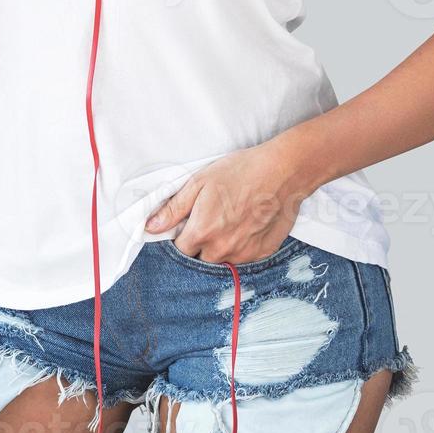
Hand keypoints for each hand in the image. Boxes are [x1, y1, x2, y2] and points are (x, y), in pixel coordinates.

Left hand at [144, 142, 311, 264]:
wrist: (282, 172)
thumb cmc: (240, 172)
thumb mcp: (199, 183)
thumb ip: (173, 209)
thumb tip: (150, 227)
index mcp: (202, 232)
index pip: (180, 251)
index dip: (180, 239)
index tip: (185, 227)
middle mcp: (222, 249)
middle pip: (200, 259)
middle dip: (198, 246)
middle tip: (207, 223)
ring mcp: (244, 254)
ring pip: (222, 261)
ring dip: (219, 249)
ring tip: (227, 224)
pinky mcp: (262, 253)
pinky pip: (243, 259)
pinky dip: (239, 248)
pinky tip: (244, 228)